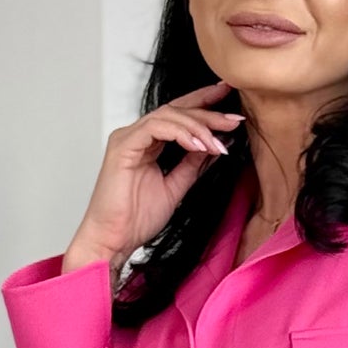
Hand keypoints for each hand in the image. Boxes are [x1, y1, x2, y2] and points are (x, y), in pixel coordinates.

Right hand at [61, 80, 245, 274]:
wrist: (114, 241)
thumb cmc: (136, 220)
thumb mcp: (176, 187)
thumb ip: (192, 166)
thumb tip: (216, 148)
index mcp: (148, 143)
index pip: (179, 116)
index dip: (205, 107)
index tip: (232, 108)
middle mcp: (137, 135)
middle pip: (176, 111)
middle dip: (208, 113)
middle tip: (234, 120)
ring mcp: (128, 138)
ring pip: (168, 116)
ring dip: (198, 126)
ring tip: (218, 142)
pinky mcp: (123, 146)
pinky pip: (155, 128)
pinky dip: (180, 133)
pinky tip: (199, 145)